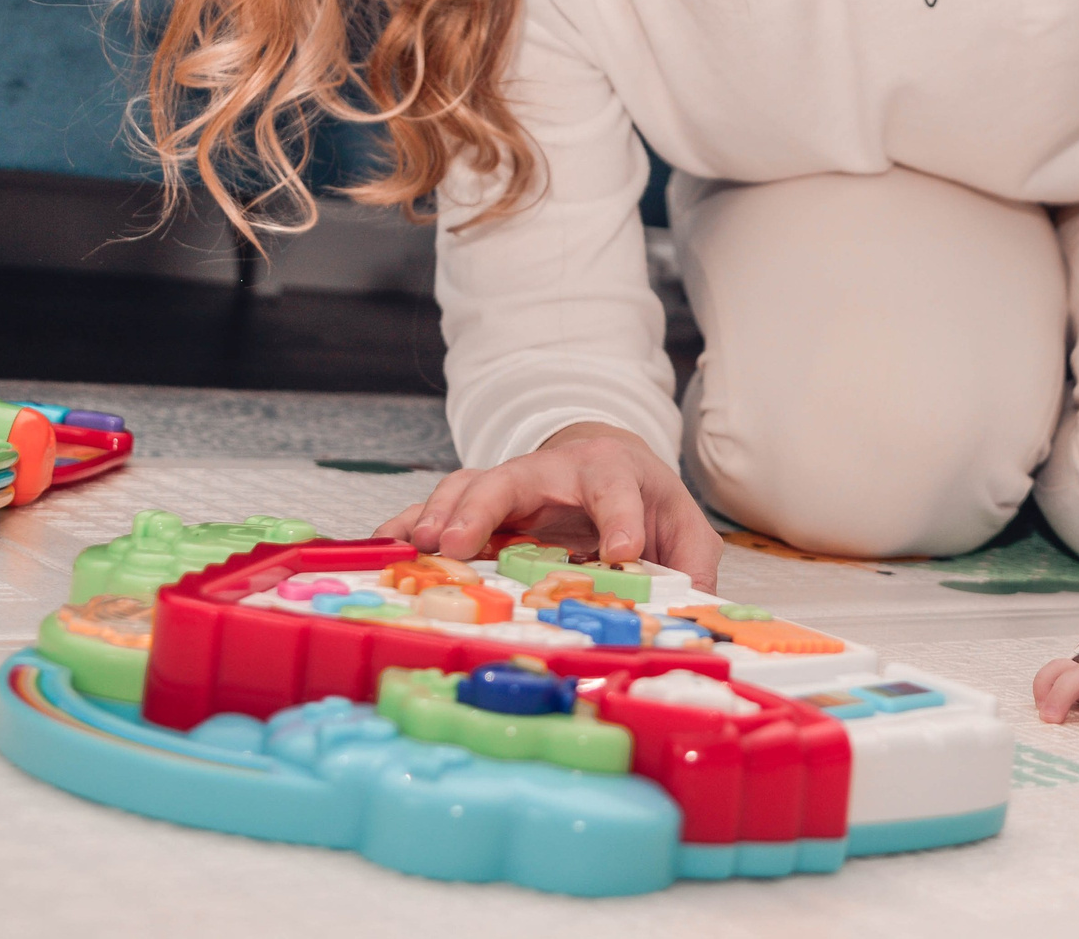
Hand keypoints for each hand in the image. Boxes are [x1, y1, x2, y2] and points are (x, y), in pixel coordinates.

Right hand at [374, 422, 721, 590]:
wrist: (608, 461)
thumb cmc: (647, 501)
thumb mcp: (683, 529)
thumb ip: (691, 567)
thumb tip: (694, 616)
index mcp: (613, 474)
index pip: (616, 488)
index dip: (619, 517)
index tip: (619, 550)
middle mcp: (555, 470)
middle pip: (516, 477)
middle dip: (485, 508)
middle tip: (458, 543)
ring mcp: (512, 482)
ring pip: (469, 485)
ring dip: (438, 513)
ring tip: (414, 546)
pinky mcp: (482, 501)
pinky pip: (441, 505)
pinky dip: (410, 522)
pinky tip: (384, 544)